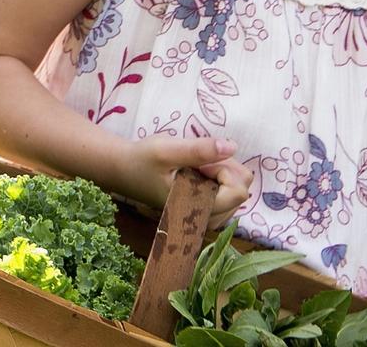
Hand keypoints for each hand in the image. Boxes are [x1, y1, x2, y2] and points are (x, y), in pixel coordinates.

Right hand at [124, 133, 252, 226]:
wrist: (125, 170)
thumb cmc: (143, 159)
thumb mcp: (167, 149)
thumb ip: (199, 150)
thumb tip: (232, 147)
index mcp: (197, 209)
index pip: (237, 192)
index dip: (223, 169)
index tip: (199, 161)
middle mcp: (207, 219)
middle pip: (241, 191)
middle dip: (224, 168)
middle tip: (196, 159)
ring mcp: (208, 217)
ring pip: (237, 192)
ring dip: (223, 173)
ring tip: (195, 165)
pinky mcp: (207, 212)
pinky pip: (229, 194)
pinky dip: (219, 179)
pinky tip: (199, 173)